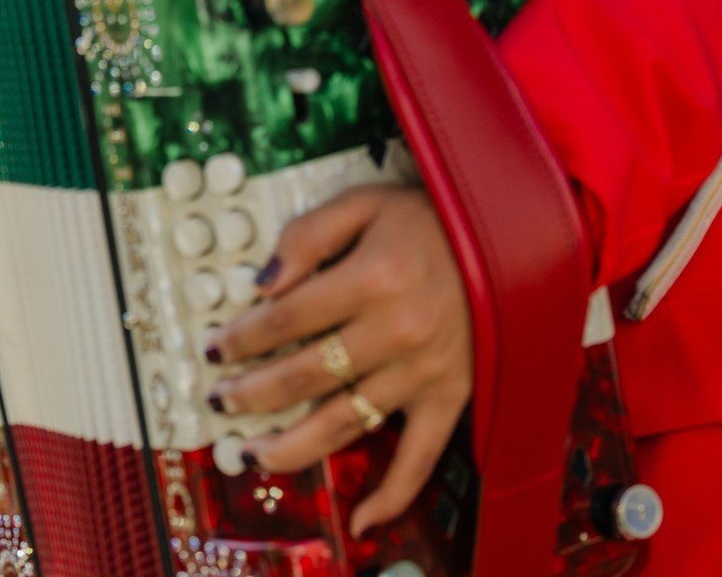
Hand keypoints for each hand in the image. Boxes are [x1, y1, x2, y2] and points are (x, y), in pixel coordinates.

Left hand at [204, 183, 471, 536]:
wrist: (507, 240)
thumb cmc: (430, 220)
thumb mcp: (366, 203)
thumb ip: (310, 234)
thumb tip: (262, 283)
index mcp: (370, 278)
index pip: (286, 318)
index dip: (242, 337)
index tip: (215, 348)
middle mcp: (393, 331)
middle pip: (304, 375)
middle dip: (252, 393)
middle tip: (220, 400)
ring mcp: (421, 372)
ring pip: (343, 422)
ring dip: (291, 446)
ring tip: (252, 455)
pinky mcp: (448, 398)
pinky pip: (418, 457)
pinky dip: (392, 495)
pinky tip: (362, 518)